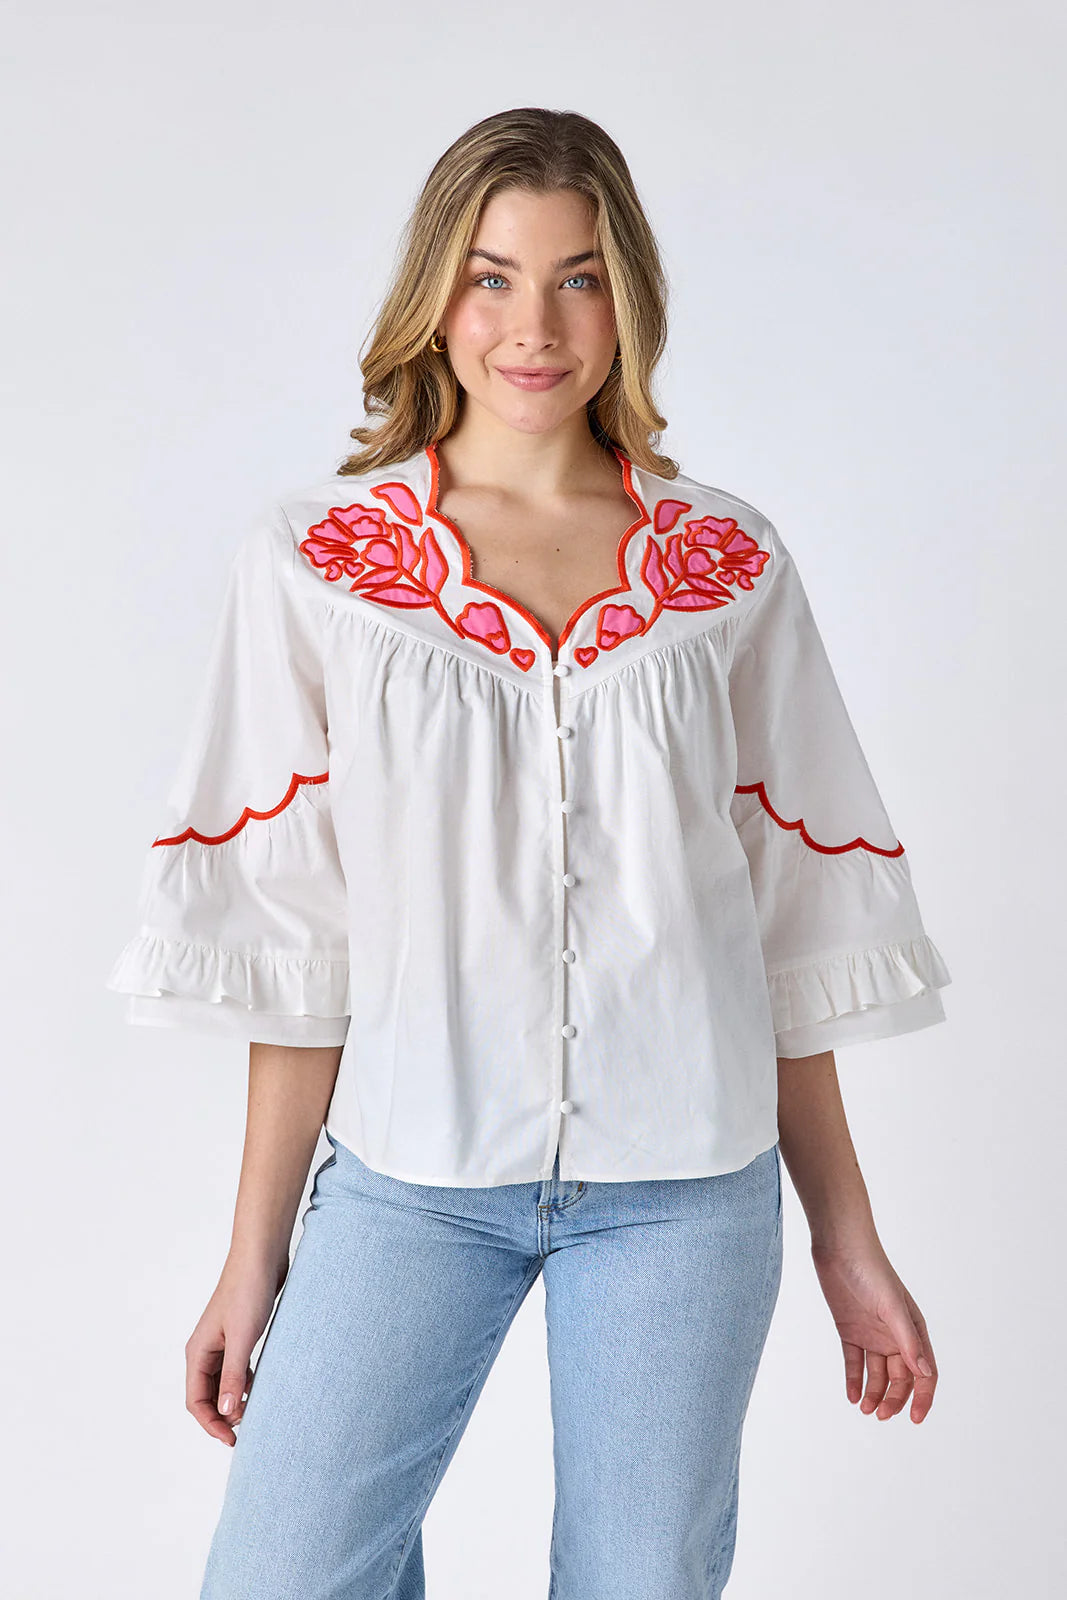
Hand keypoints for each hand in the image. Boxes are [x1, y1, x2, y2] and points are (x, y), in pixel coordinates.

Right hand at [185, 1253, 289, 1445]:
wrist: (261, 1256)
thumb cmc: (249, 1291)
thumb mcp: (242, 1337)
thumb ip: (233, 1376)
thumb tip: (225, 1413)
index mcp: (198, 1352)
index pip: (195, 1401)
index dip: (210, 1424)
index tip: (232, 1440)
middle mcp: (205, 1350)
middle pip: (206, 1396)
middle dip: (222, 1417)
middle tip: (246, 1431)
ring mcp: (222, 1342)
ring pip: (222, 1383)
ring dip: (234, 1400)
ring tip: (254, 1413)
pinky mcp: (239, 1335)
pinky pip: (236, 1369)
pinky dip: (244, 1383)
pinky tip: (260, 1388)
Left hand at [810, 1236, 937, 1422]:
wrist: (839, 1247)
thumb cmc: (871, 1271)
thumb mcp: (891, 1307)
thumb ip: (907, 1341)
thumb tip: (925, 1374)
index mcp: (913, 1330)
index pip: (925, 1372)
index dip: (923, 1397)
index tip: (914, 1419)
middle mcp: (895, 1335)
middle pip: (900, 1378)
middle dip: (893, 1399)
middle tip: (881, 1416)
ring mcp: (872, 1334)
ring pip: (877, 1374)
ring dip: (874, 1394)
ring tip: (865, 1409)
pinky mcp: (849, 1330)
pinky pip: (854, 1362)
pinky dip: (854, 1380)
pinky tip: (852, 1395)